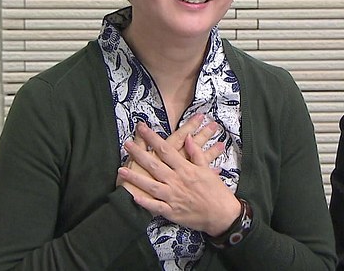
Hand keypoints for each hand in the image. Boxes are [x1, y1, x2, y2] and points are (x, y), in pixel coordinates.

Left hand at [118, 123, 240, 235]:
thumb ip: (196, 154)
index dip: (152, 138)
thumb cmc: (216, 191)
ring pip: (151, 186)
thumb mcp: (207, 170)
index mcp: (186, 169)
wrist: (221, 214)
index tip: (142, 128)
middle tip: (126, 144)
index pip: (166, 150)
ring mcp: (173, 197)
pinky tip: (133, 196)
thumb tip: (188, 138)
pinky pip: (155, 206)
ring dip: (135, 178)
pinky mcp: (171, 211)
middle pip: (155, 165)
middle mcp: (177, 181)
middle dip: (139, 154)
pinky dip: (144, 202)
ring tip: (121, 170)